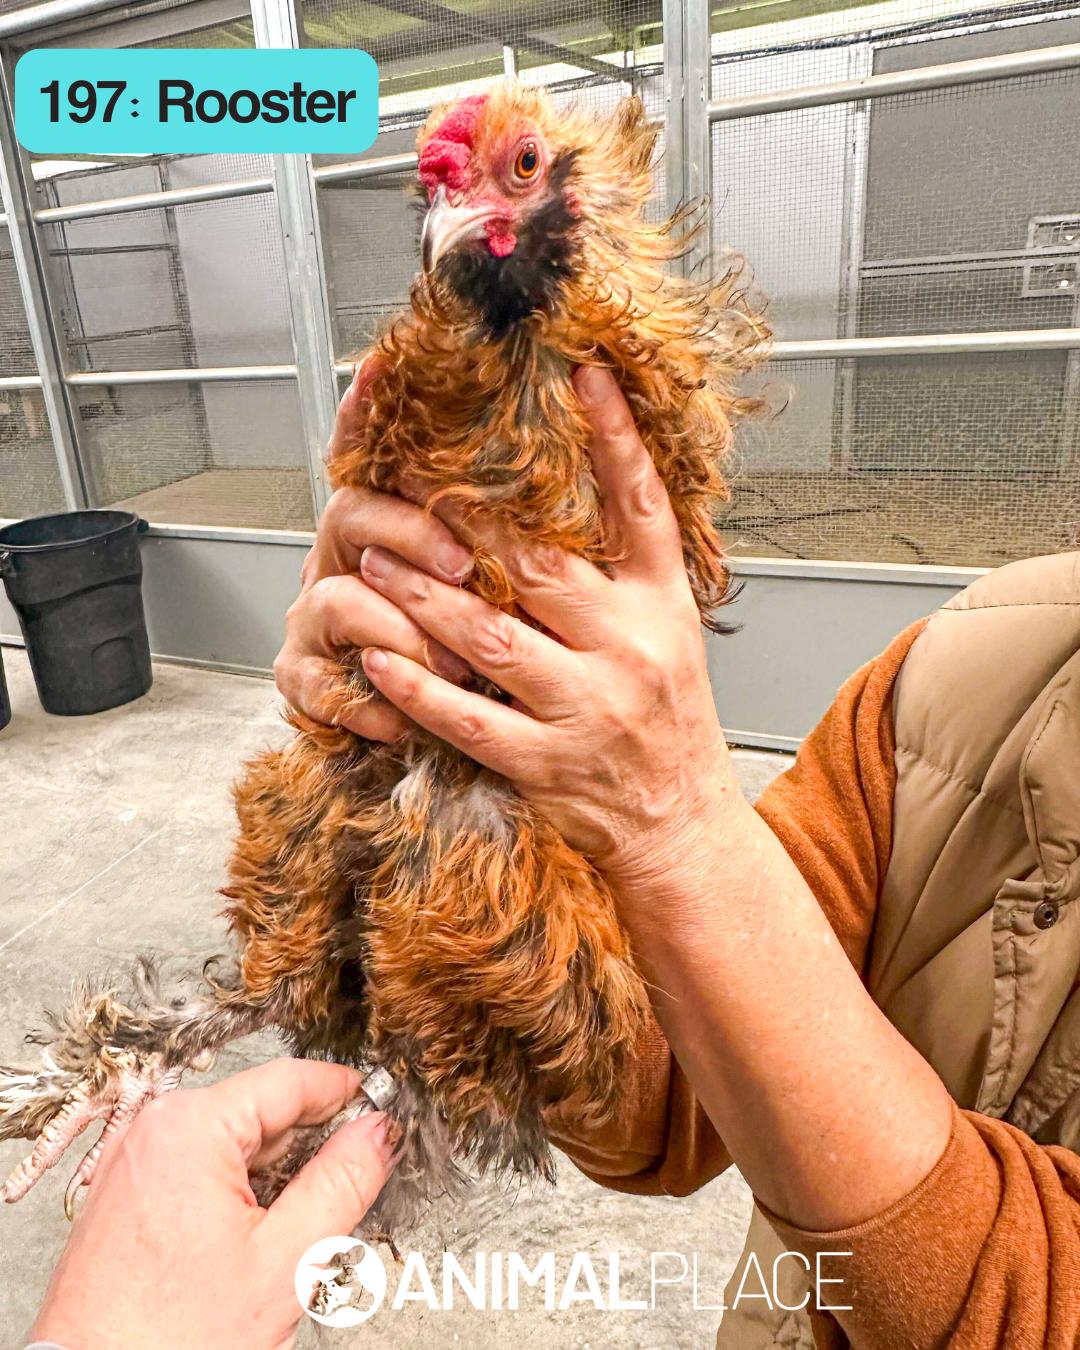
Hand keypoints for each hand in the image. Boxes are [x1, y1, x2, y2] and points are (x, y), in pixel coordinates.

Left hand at [30, 1059, 398, 1349]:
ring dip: (274, 1180)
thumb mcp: (284, 1259)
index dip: (346, 1094)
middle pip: (262, 1113)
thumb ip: (343, 1182)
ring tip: (288, 1241)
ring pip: (233, 1145)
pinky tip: (247, 1246)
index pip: (291, 1080)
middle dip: (308, 1151)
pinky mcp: (123, 1192)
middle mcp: (155, 1127)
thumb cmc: (171, 1339)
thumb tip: (379, 1131)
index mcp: (191, 1126)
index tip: (384, 1110)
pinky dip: (235, 1194)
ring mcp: (133, 1159)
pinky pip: (198, 1169)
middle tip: (345, 1195)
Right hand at [274, 357, 473, 739]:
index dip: (365, 413)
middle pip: (356, 514)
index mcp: (387, 524)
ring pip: (341, 600)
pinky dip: (368, 703)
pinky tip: (402, 718)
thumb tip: (561, 456)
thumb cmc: (465, 646)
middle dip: (411, 535)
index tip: (380, 368)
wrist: (413, 727)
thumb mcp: (494, 582)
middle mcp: (343, 559)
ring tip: (450, 662)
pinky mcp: (302, 676)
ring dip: (401, 631)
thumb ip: (505, 531)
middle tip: (462, 562)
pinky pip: (323, 683)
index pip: (370, 456)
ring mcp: (314, 617)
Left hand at [354, 365, 740, 888]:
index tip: (583, 375)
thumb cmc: (668, 721)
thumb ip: (628, 571)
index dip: (616, 438)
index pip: (643, 507)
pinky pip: (468, 719)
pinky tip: (380, 658)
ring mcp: (587, 709)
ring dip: (424, 596)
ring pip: (491, 639)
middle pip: (542, 566)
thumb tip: (579, 495)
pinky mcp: (547, 763)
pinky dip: (417, 688)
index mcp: (662, 606)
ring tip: (375, 560)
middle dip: (467, 521)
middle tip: (409, 476)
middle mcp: (630, 648)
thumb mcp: (671, 632)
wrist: (682, 823)